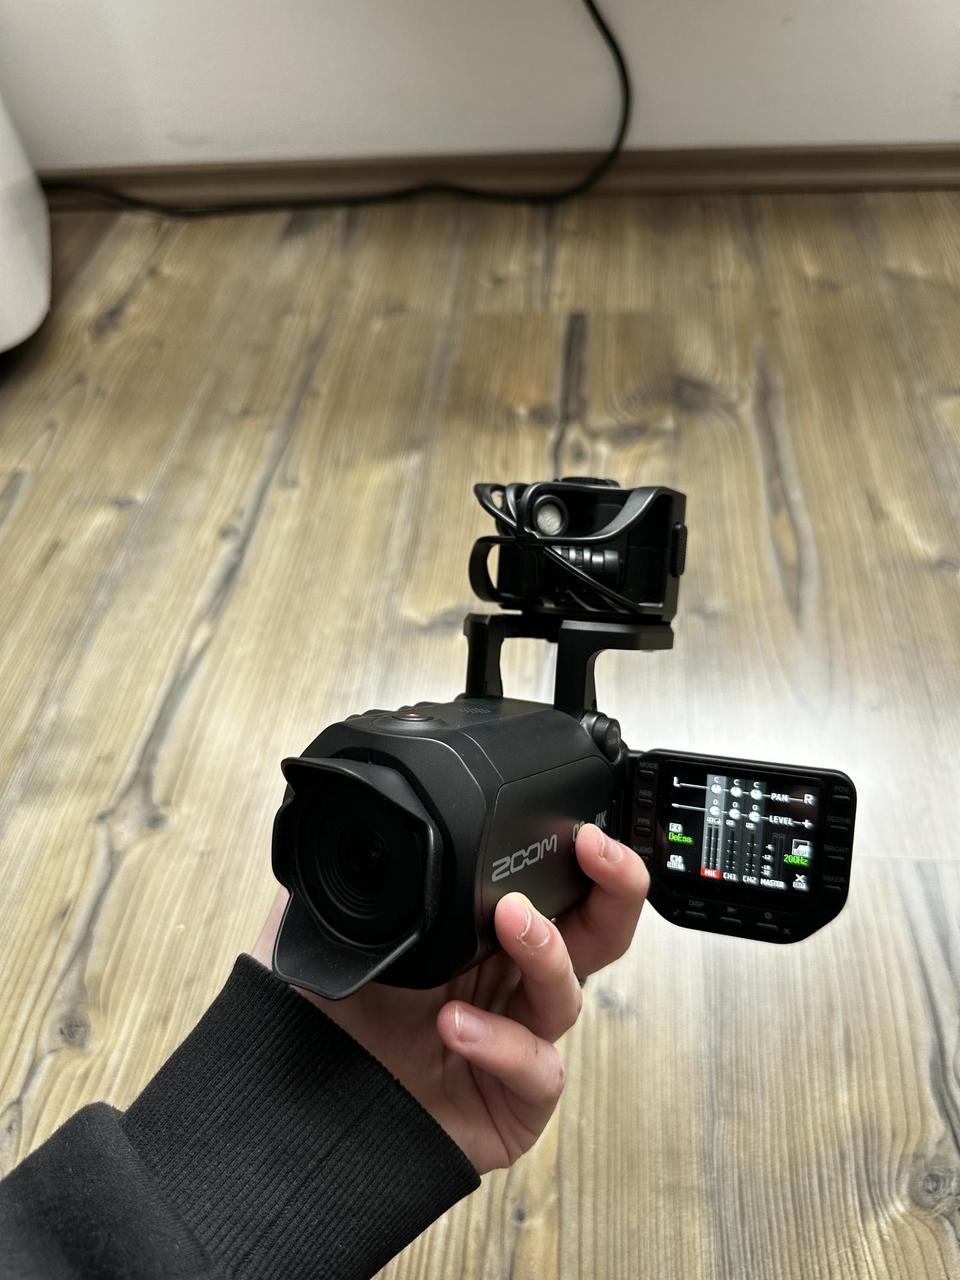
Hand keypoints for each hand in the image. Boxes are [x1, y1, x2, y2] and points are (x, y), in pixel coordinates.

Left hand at [251, 824, 647, 1173]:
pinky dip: (504, 1043)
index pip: (550, 887)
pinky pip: (538, 1068)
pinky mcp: (515, 1101)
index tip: (578, 823)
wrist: (300, 1113)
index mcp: (479, 934)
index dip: (578, 855)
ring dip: (547, 951)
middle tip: (595, 849)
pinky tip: (458, 1026)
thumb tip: (337, 815)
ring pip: (570, 993)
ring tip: (510, 922)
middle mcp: (508, 982)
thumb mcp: (326, 930)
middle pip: (597, 931)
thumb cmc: (324, 1023)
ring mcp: (516, 1039)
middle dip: (615, 885)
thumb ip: (344, 875)